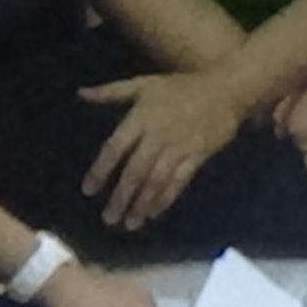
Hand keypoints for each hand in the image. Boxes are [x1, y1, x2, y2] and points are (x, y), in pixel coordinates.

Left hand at [79, 73, 251, 231]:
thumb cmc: (180, 86)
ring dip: (141, 203)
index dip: (100, 170)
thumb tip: (80, 94)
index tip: (88, 191)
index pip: (115, 147)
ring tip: (129, 223)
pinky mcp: (198, 156)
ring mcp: (179, 147)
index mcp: (141, 117)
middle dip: (121, 197)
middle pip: (135, 171)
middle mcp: (157, 135)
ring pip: (155, 180)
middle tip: (108, 219)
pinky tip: (154, 213)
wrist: (225, 89)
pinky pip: (179, 181)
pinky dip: (166, 198)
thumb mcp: (144, 83)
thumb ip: (111, 91)